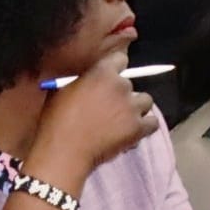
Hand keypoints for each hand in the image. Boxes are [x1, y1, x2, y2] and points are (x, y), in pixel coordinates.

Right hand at [31, 50, 157, 180]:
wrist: (65, 150)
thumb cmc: (56, 120)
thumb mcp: (62, 90)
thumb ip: (81, 81)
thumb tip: (86, 81)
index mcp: (101, 73)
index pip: (120, 59)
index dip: (116, 69)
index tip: (111, 79)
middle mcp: (121, 86)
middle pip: (131, 84)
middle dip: (121, 94)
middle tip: (109, 108)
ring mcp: (132, 107)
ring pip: (146, 101)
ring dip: (136, 108)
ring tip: (123, 120)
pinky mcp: (139, 127)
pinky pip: (153, 122)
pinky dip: (145, 126)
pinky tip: (134, 131)